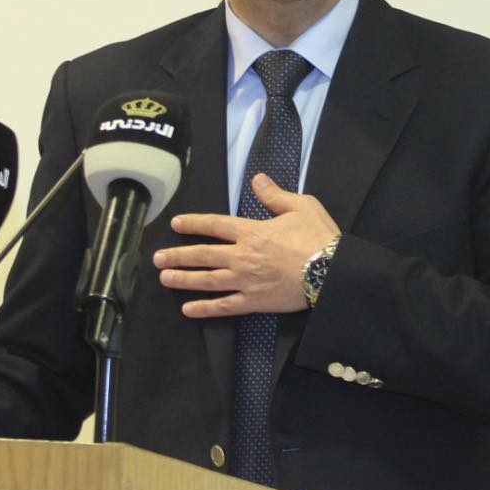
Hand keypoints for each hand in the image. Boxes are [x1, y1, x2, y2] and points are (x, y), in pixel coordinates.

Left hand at [154, 173, 340, 316]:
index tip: (176, 223)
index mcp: (252, 231)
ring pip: (207, 280)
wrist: (332, 272)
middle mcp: (242, 256)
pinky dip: (204, 309)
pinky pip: (224, 306)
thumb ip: (274, 195)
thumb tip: (257, 180)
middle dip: (177, 255)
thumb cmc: (319, 238)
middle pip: (202, 254)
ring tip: (165, 278)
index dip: (193, 223)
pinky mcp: (254, 301)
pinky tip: (188, 310)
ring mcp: (246, 281)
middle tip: (157, 258)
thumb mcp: (300, 206)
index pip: (214, 225)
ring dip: (183, 279)